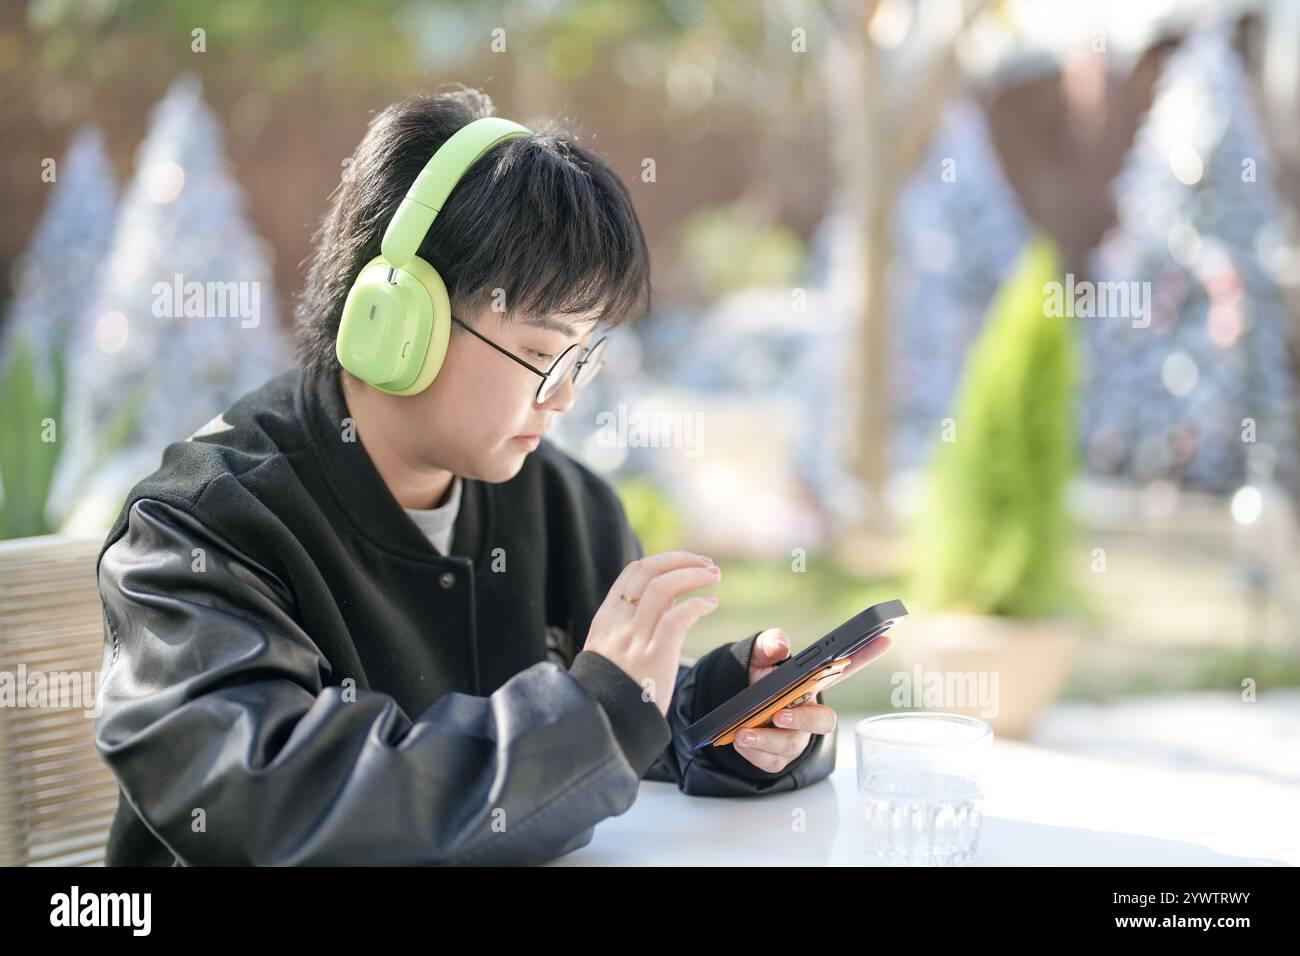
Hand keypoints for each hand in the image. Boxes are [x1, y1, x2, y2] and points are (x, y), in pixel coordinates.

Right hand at [586, 551, 720, 715]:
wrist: (605, 728)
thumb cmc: (615, 693)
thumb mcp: (612, 652)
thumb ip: (635, 624)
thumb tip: (668, 597)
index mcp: (605, 620)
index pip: (633, 572)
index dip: (664, 560)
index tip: (687, 563)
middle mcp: (617, 624)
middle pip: (649, 572)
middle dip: (681, 560)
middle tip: (707, 564)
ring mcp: (634, 640)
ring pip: (663, 587)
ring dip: (693, 575)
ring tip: (714, 577)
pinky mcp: (654, 658)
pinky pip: (677, 617)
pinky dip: (697, 604)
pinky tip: (710, 604)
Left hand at [733, 627, 893, 772]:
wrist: (731, 710)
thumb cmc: (756, 680)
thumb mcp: (758, 657)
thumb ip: (769, 644)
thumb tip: (781, 644)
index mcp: (811, 684)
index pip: (843, 669)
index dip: (865, 656)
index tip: (885, 638)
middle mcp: (809, 713)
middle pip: (824, 721)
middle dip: (804, 719)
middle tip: (779, 715)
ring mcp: (796, 738)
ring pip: (793, 745)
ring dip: (768, 740)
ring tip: (744, 733)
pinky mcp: (778, 757)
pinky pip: (772, 761)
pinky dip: (754, 753)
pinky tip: (741, 742)